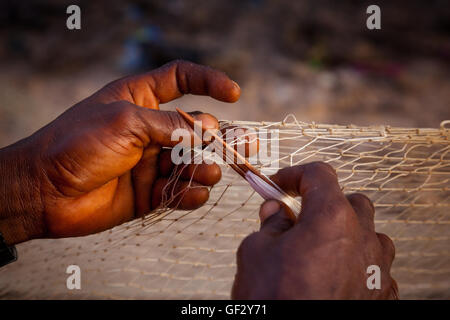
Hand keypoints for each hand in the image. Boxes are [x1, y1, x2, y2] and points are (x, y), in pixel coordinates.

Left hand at [0, 60, 239, 243]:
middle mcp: (149, 129)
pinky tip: (193, 194)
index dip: (209, 81)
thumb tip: (210, 128)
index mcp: (141, 99)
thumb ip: (170, 124)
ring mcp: (150, 161)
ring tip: (206, 172)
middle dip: (222, 137)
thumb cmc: (78, 144)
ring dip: (204, 168)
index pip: (180, 79)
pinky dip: (189, 194)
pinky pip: (178, 191)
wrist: (44, 192)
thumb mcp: (125, 121)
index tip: (234, 93)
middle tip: (246, 146)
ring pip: (191, 162)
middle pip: (196, 128)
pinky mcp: (148, 192)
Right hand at [232, 162, 397, 298]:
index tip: (280, 184)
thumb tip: (275, 213)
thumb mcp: (255, 252)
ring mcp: (377, 267)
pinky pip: (374, 266)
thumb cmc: (277, 300)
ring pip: (368, 234)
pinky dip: (355, 262)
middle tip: (296, 218)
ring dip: (344, 233)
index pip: (319, 175)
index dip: (295, 175)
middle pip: (350, 202)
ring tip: (317, 250)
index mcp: (331, 217)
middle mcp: (362, 238)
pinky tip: (333, 275)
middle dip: (323, 204)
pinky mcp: (382, 293)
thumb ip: (269, 224)